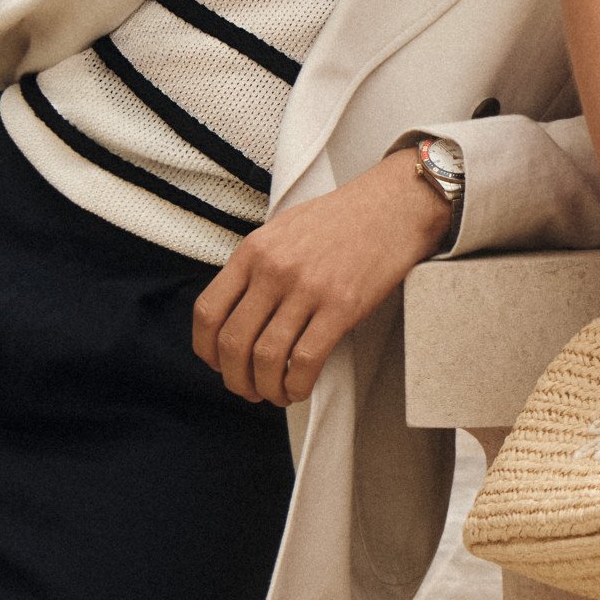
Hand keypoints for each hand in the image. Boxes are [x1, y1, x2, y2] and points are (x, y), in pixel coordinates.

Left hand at [191, 145, 456, 406]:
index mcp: (253, 250)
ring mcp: (307, 288)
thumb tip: (239, 311)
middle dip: (235, 378)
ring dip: (266, 387)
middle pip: (233, 342)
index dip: (205, 349)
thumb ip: (256, 265)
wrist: (394, 205)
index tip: (217, 362)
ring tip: (275, 394)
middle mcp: (274, 270)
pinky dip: (297, 384)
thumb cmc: (343, 218)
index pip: (208, 311)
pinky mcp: (342, 306)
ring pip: (267, 357)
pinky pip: (307, 360)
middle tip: (247, 389)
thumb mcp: (283, 229)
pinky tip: (300, 387)